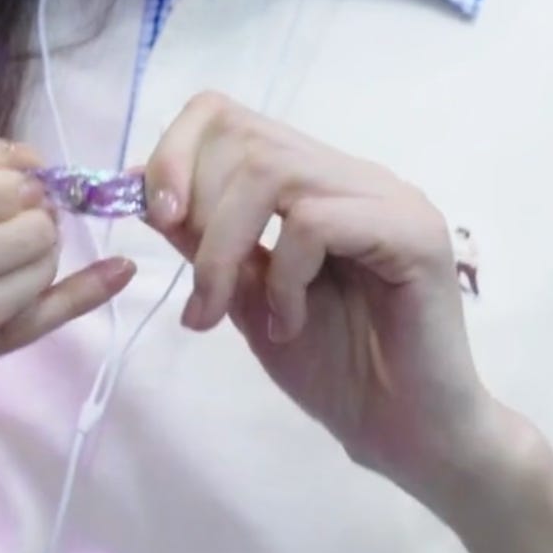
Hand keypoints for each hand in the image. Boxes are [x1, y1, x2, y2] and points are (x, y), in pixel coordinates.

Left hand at [143, 93, 500, 497]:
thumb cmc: (337, 371)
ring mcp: (389, 198)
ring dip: (227, 248)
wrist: (407, 436)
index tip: (153, 217)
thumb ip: (204, 241)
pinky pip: (315, 222)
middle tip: (201, 294)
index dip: (176, 153)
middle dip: (196, 210)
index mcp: (317, 182)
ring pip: (273, 172)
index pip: (230, 116)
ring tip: (231, 312)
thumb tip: (138, 187)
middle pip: (245, 136)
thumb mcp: (247, 297)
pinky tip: (292, 324)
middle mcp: (354, 176)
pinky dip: (284, 277)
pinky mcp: (413, 233)